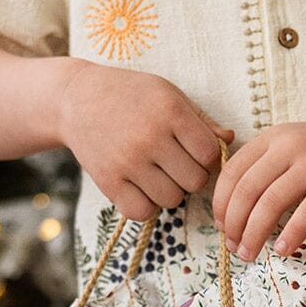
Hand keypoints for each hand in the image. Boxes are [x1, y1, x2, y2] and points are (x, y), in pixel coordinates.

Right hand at [58, 61, 233, 220]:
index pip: (209, 155)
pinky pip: (142, 212)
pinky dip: (145, 206)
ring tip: (156, 174)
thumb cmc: (131, 95)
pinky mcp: (108, 181)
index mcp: (170, 111)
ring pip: (171, 199)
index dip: (206, 158)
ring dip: (168, 192)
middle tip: (174, 165)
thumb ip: (201, 121)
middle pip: (194, 181)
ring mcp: (128, 161)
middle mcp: (150, 137)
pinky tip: (140, 188)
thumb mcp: (168, 94)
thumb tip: (229, 141)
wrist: (75, 99)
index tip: (193, 152)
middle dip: (189, 176)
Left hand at [211, 112, 305, 260]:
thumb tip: (236, 211)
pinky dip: (290, 235)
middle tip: (233, 248)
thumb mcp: (295, 147)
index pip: (233, 171)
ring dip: (255, 234)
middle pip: (247, 190)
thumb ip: (267, 168)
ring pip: (271, 203)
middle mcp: (291, 145)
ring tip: (250, 254)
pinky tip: (282, 250)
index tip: (221, 227)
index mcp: (274, 137)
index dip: (221, 203)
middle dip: (234, 225)